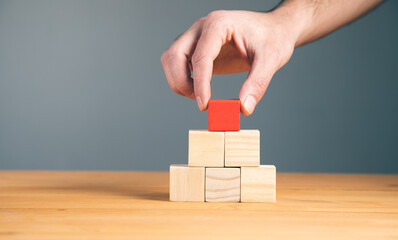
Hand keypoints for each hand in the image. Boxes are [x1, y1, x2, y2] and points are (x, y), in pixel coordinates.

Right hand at [161, 10, 299, 114]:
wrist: (275, 28)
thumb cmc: (273, 38)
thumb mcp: (271, 59)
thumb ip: (257, 84)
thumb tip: (243, 108)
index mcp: (219, 24)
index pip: (200, 56)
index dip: (199, 84)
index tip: (204, 105)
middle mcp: (202, 27)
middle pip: (174, 55)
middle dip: (181, 82)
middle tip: (201, 102)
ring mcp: (196, 36)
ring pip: (170, 58)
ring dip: (178, 81)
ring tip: (200, 96)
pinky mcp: (197, 47)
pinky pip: (178, 62)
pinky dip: (182, 78)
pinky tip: (199, 88)